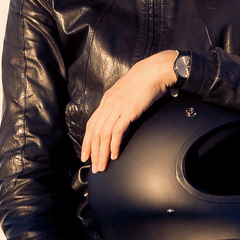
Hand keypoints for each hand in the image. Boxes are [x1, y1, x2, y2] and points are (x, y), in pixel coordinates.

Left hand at [83, 50, 179, 172]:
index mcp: (106, 101)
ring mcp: (117, 108)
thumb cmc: (143, 82)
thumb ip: (119, 105)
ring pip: (103, 135)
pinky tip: (114, 155)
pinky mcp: (128, 112)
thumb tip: (119, 117)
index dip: (87, 141)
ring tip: (102, 166)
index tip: (86, 155)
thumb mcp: (126, 94)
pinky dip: (114, 145)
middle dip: (93, 152)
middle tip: (95, 167)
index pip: (91, 125)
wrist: (152, 72)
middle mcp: (108, 105)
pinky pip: (117, 132)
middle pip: (95, 133)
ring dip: (102, 153)